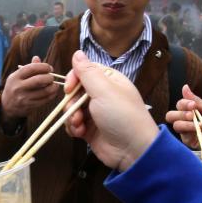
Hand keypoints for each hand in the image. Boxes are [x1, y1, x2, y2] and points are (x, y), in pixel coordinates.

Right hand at [0, 56, 60, 125]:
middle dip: (49, 77)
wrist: (7, 105)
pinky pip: (45, 100)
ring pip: (44, 91)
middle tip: (52, 77)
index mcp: (15, 77)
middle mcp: (18, 87)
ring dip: (53, 87)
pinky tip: (52, 92)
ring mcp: (24, 98)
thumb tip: (37, 58)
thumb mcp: (18, 76)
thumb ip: (29, 67)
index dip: (43, 66)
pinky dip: (52, 95)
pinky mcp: (30, 106)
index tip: (49, 68)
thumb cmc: (16, 86)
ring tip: (54, 84)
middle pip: (39, 80)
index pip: (32, 68)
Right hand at [64, 51, 158, 171]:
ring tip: (79, 125)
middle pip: (75, 91)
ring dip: (71, 117)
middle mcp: (102, 95)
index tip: (68, 89)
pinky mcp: (90, 130)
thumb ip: (87, 72)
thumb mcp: (104, 90)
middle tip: (75, 111)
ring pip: (71, 108)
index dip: (73, 78)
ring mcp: (95, 113)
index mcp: (109, 81)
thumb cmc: (122, 115)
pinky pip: (73, 124)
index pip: (84, 71)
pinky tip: (80, 133)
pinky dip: (73, 128)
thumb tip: (77, 52)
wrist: (132, 150)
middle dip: (71, 102)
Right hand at [164, 85, 201, 151]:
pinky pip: (183, 135)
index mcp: (192, 111)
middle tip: (192, 114)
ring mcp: (187, 132)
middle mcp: (187, 121)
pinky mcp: (189, 142)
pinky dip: (192, 130)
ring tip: (199, 123)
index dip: (183, 103)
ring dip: (186, 122)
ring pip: (176, 125)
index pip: (179, 105)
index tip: (193, 105)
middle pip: (171, 115)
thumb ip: (197, 100)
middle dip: (181, 113)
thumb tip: (184, 87)